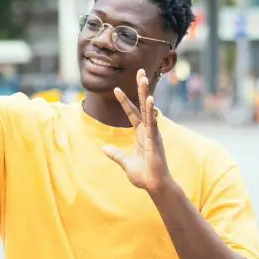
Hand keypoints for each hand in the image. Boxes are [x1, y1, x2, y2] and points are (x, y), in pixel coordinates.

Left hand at [102, 69, 171, 193]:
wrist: (155, 186)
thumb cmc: (144, 176)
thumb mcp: (125, 163)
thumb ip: (115, 155)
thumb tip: (104, 148)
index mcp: (141, 134)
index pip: (132, 113)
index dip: (124, 101)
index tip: (116, 88)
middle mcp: (148, 130)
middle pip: (142, 105)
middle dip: (140, 89)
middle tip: (140, 72)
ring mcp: (153, 134)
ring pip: (148, 110)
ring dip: (145, 93)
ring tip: (143, 78)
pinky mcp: (155, 140)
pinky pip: (152, 123)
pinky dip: (151, 111)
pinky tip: (149, 100)